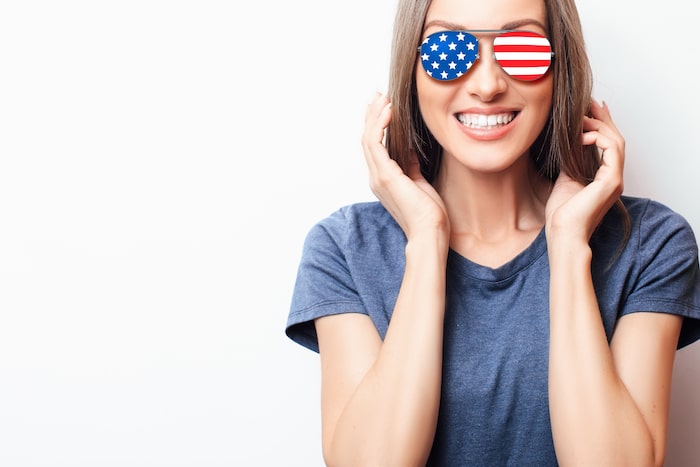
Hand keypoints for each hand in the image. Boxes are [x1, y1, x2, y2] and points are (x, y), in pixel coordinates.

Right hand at [361, 92, 449, 241]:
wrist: (429, 233)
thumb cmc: (429, 215)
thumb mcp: (420, 184)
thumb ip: (412, 167)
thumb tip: (411, 152)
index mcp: (383, 179)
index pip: (374, 146)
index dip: (376, 124)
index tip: (384, 105)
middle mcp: (376, 177)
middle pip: (367, 139)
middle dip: (371, 114)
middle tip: (377, 93)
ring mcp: (378, 176)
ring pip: (368, 138)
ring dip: (374, 115)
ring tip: (381, 96)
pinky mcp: (385, 175)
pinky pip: (375, 143)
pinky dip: (379, 124)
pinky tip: (388, 110)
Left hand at [545, 100, 624, 243]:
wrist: (563, 233)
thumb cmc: (562, 213)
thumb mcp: (565, 178)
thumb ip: (571, 161)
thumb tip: (567, 143)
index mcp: (604, 177)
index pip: (608, 145)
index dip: (601, 125)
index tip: (590, 110)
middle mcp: (614, 177)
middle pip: (615, 139)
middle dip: (603, 119)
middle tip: (591, 103)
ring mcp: (615, 179)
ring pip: (616, 141)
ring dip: (600, 125)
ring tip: (583, 117)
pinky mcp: (612, 181)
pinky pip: (612, 150)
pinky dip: (598, 138)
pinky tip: (582, 135)